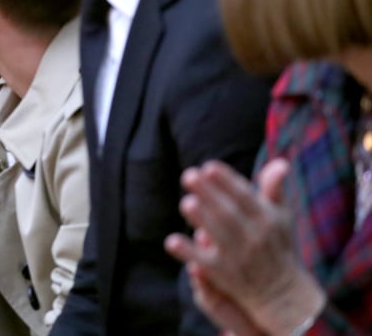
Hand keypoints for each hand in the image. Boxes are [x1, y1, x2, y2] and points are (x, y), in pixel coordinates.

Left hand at [165, 159, 325, 334]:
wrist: (282, 292)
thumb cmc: (276, 245)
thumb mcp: (280, 217)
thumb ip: (273, 189)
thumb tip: (281, 162)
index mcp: (266, 219)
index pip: (245, 196)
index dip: (227, 181)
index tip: (209, 166)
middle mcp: (254, 237)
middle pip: (228, 213)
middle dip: (209, 194)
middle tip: (189, 175)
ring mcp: (238, 257)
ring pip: (218, 235)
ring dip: (201, 219)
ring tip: (186, 202)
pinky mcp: (223, 274)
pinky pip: (204, 262)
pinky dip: (188, 252)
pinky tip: (171, 241)